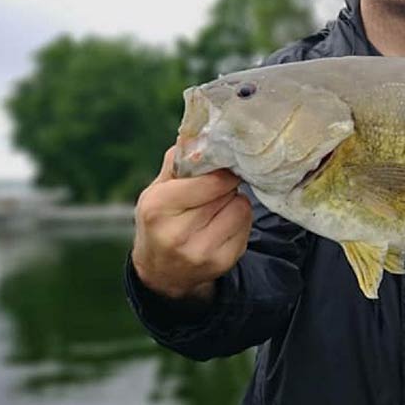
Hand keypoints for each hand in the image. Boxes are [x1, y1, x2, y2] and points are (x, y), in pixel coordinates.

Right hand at [131, 146, 251, 302]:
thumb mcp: (158, 189)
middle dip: (225, 187)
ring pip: (241, 208)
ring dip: (234, 203)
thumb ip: (180, 160)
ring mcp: (201, 252)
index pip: (210, 181)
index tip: (221, 168)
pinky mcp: (222, 263)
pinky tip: (222, 225)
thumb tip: (202, 132)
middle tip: (215, 190)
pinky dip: (239, 222)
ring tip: (217, 208)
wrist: (161, 272)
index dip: (221, 172)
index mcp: (158, 208)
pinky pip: (247, 227)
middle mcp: (177, 234)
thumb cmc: (161, 220)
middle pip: (227, 193)